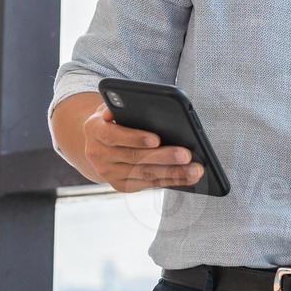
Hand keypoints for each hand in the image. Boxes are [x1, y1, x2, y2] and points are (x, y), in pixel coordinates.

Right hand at [81, 104, 204, 191]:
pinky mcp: (120, 184)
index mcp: (94, 130)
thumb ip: (121, 105)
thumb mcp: (113, 106)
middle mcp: (97, 154)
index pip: (113, 135)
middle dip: (163, 157)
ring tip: (196, 169)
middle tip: (186, 154)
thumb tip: (135, 106)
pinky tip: (188, 177)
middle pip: (135, 158)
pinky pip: (149, 184)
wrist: (97, 140)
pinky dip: (170, 180)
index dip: (135, 138)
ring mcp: (108, 172)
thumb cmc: (114, 117)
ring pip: (145, 174)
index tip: (156, 139)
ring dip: (173, 173)